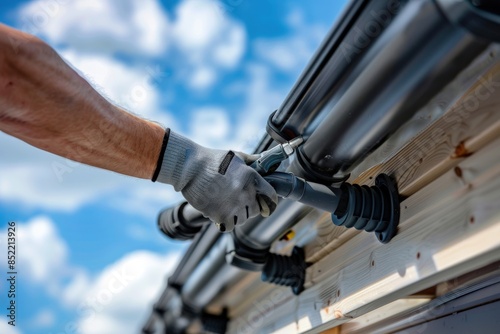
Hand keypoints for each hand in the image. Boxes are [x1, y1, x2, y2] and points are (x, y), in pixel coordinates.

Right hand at [155, 131, 277, 231]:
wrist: (191, 168)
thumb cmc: (213, 160)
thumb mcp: (236, 156)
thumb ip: (252, 161)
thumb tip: (265, 161)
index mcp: (252, 178)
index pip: (271, 196)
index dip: (270, 202)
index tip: (267, 205)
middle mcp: (245, 194)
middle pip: (256, 211)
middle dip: (250, 208)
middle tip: (239, 202)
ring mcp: (233, 206)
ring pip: (243, 220)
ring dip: (237, 215)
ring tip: (227, 205)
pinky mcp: (220, 215)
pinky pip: (229, 226)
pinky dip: (225, 222)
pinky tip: (219, 212)